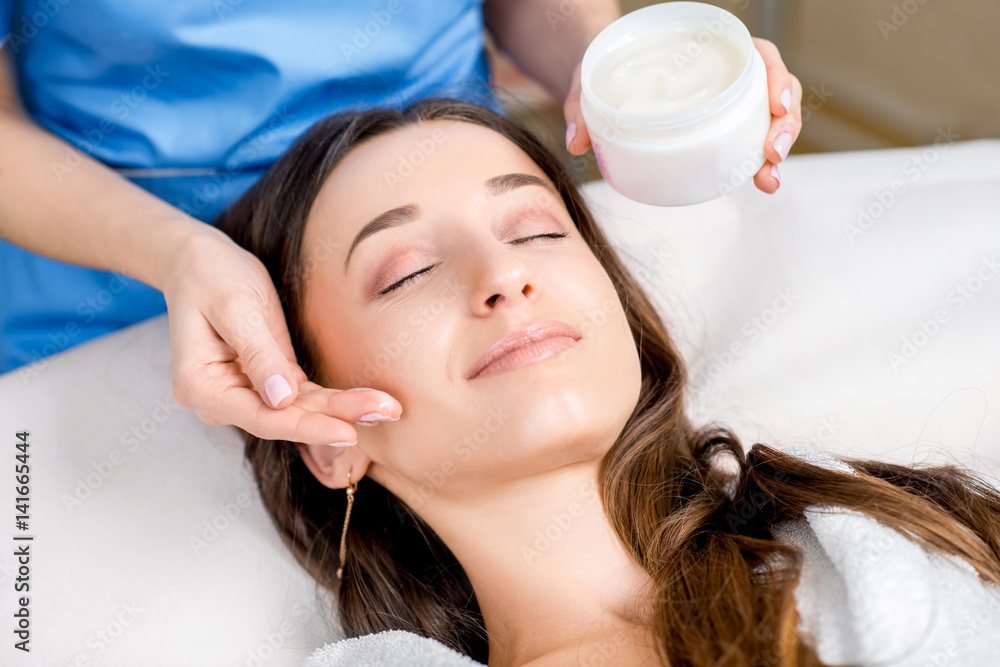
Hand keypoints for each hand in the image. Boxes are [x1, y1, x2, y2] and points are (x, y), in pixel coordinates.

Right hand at [161, 228, 401, 445]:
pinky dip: (334, 399)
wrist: (199, 260)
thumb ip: (258, 353)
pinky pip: (302, 396)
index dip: (306, 427)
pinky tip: (367, 401)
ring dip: (343, 410)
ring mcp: (244, 393)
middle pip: (284, 419)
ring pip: (298, 410)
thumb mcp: (235, 307)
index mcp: (200, 388)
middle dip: (336, 419)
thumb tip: (282, 400)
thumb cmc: (211, 276)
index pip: (260, 418)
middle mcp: (221, 400)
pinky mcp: (268, 379)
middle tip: (386, 413)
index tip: (346, 431)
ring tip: (387, 408)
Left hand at [563, 37, 802, 193]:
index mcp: (705, 48)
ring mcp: (728, 100)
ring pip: (771, 116)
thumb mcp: (589, 80)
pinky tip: (762, 181)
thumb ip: (581, 106)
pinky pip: (752, 136)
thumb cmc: (603, 70)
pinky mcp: (721, 124)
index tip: (775, 103)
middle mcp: (724, 72)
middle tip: (773, 155)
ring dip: (778, 146)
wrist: (601, 76)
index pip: (757, 54)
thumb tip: (576, 143)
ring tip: (768, 179)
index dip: (774, 76)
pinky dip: (761, 159)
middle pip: (774, 88)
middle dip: (784, 122)